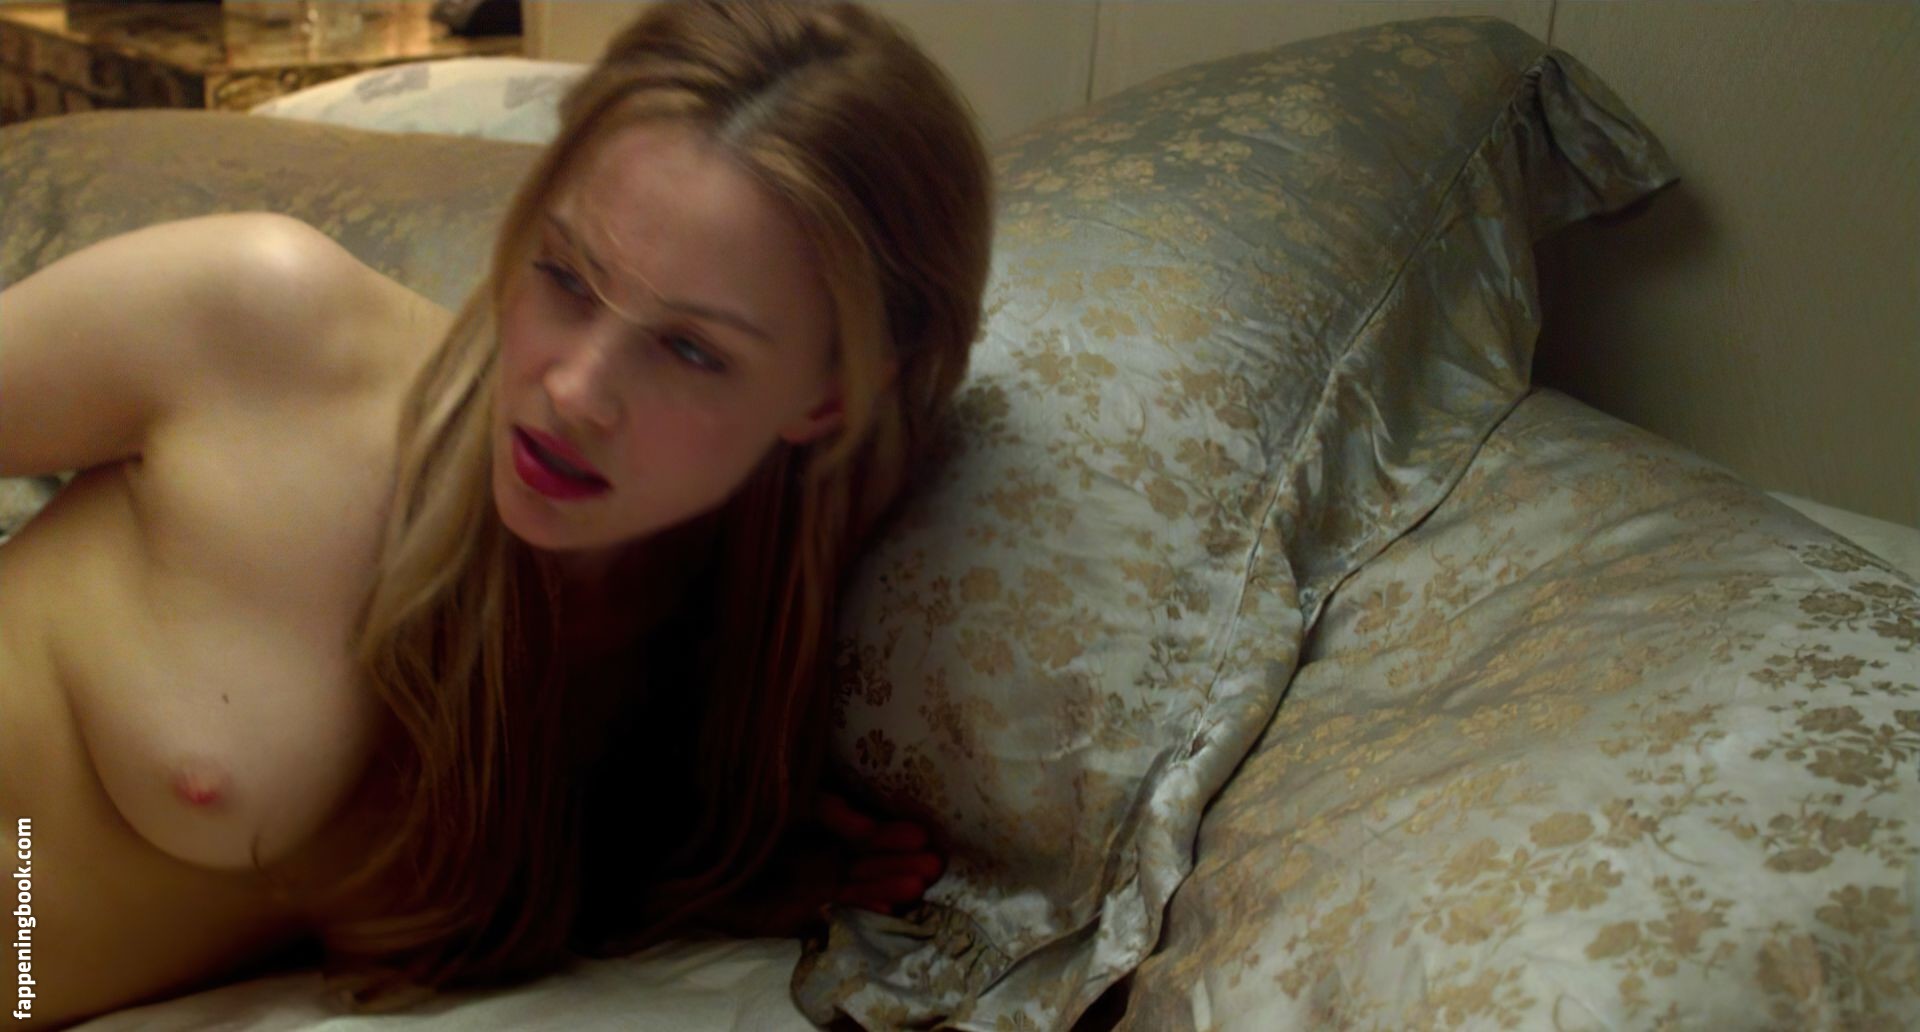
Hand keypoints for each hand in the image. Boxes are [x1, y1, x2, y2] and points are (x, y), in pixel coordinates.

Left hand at [702, 790, 943, 936]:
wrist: (694, 856)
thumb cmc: (744, 818)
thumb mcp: (791, 802)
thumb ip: (830, 812)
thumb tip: (868, 828)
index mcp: (823, 830)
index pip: (865, 834)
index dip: (891, 835)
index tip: (920, 835)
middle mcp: (825, 859)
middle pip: (869, 863)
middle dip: (900, 863)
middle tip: (934, 865)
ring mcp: (814, 887)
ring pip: (859, 887)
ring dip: (889, 886)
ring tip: (918, 885)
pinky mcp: (799, 913)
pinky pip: (837, 912)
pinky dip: (863, 911)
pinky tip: (889, 909)